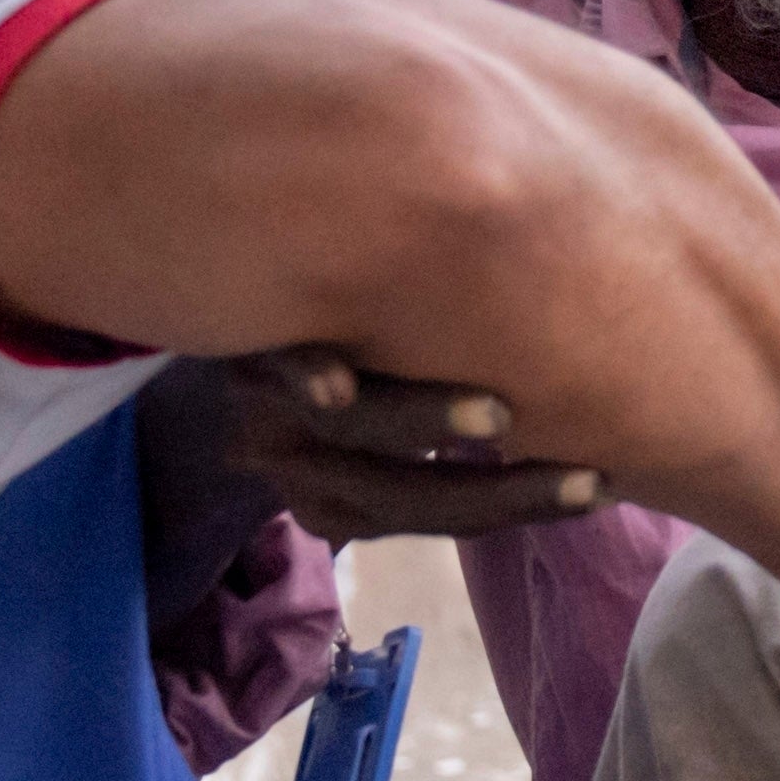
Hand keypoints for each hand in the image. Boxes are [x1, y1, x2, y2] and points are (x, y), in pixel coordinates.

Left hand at [140, 349, 603, 553]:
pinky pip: (273, 359)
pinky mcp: (242, 329)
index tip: (598, 487)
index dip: (514, 509)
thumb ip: (442, 430)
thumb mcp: (371, 410)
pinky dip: (304, 374)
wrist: (181, 268)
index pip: (431, 511)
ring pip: (349, 430)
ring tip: (494, 420)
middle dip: (493, 495)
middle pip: (397, 493)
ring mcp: (264, 395)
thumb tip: (574, 424)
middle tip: (579, 478)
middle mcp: (292, 455)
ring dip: (422, 425)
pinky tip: (331, 381)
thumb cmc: (322, 344)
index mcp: (329, 487)